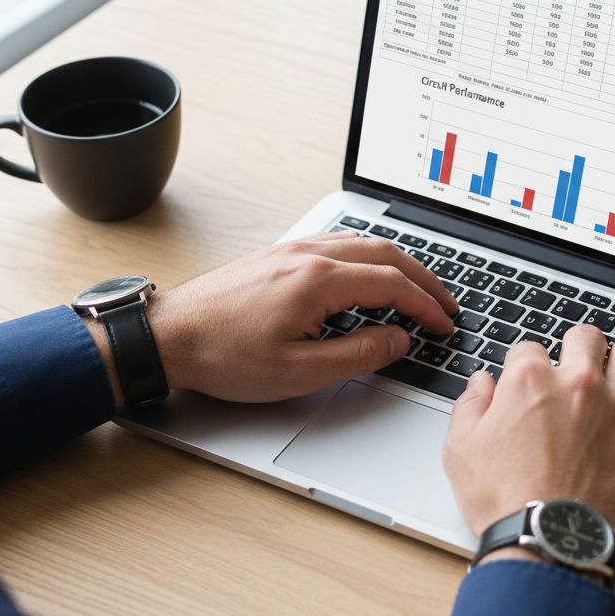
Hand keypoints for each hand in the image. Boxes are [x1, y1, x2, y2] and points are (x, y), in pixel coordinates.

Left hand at [87, 232, 457, 403]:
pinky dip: (371, 257)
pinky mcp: (280, 253)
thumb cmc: (225, 354)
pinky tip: (371, 275)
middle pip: (387, 254)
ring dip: (399, 265)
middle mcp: (310, 254)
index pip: (394, 284)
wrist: (170, 336)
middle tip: (444, 304)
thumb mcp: (300, 371)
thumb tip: (398, 339)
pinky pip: (340, 244)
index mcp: (320, 280)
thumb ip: (359, 353)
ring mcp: (293, 249)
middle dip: (424, 279)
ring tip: (417, 289)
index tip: (443, 324)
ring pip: (364, 244)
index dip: (426, 306)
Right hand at [442, 326, 614, 550]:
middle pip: (586, 337)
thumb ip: (471, 406)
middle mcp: (577, 385)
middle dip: (578, 347)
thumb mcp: (461, 450)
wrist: (547, 542)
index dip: (525, 363)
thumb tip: (481, 383)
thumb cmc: (504, 501)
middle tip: (575, 367)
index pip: (529, 348)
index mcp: (529, 382)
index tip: (527, 381)